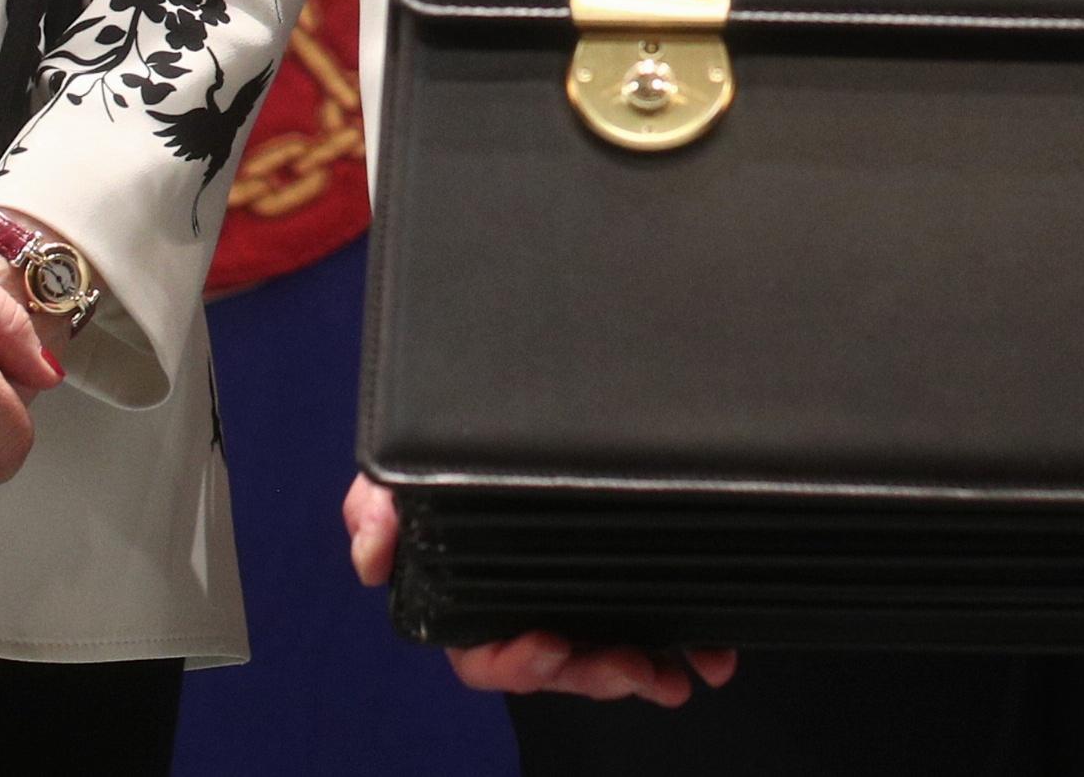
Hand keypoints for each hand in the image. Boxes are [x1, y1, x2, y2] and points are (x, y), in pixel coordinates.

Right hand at [344, 474, 736, 706]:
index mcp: (472, 599)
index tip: (549, 644)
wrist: (510, 407)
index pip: (484, 654)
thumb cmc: (449, 452)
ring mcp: (580, 597)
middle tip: (632, 665)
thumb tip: (372, 560)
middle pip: (559, 666)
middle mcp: (527, 607)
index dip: (515, 662)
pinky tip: (712, 650)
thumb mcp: (402, 472)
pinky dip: (687, 644)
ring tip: (677, 672)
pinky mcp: (625, 581)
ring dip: (645, 671)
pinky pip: (656, 624)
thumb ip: (375, 507)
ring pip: (610, 654)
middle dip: (595, 675)